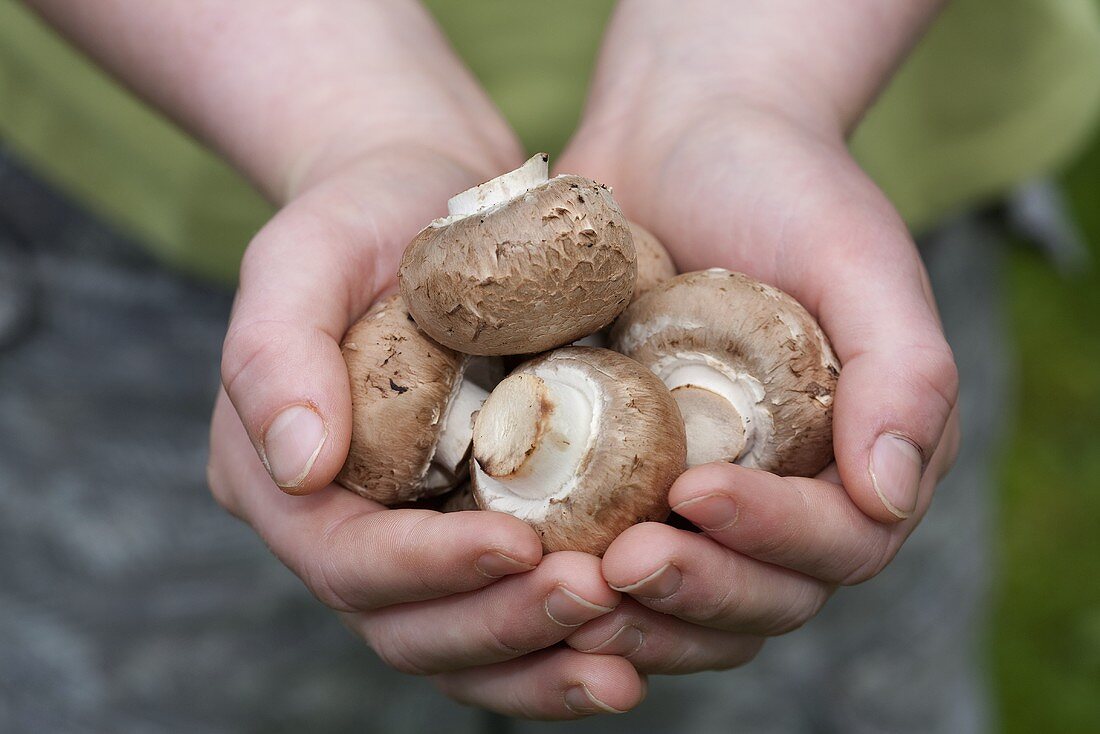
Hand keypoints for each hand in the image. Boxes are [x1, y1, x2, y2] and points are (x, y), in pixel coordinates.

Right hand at [208, 145, 645, 718]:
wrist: (432, 199)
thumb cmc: (362, 218)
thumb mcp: (303, 255)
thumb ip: (275, 352)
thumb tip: (299, 465)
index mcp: (284, 483)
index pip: (347, 561)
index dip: (430, 568)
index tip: (519, 543)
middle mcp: (347, 532)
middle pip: (411, 628)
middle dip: (502, 623)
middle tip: (596, 595)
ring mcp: (418, 539)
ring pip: (468, 646)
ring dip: (544, 658)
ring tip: (629, 651)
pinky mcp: (481, 527)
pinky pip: (517, 609)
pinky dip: (568, 641)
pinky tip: (636, 636)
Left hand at [556, 57, 958, 672]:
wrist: (681, 138)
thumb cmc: (781, 186)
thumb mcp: (858, 258)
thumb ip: (902, 373)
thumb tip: (890, 497)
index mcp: (861, 457)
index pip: (839, 543)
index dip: (774, 539)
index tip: (695, 492)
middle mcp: (791, 494)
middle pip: (762, 598)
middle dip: (697, 592)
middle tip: (619, 564)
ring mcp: (707, 494)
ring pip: (688, 604)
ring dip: (635, 615)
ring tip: (569, 585)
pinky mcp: (632, 480)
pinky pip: (613, 556)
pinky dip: (580, 580)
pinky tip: (529, 568)